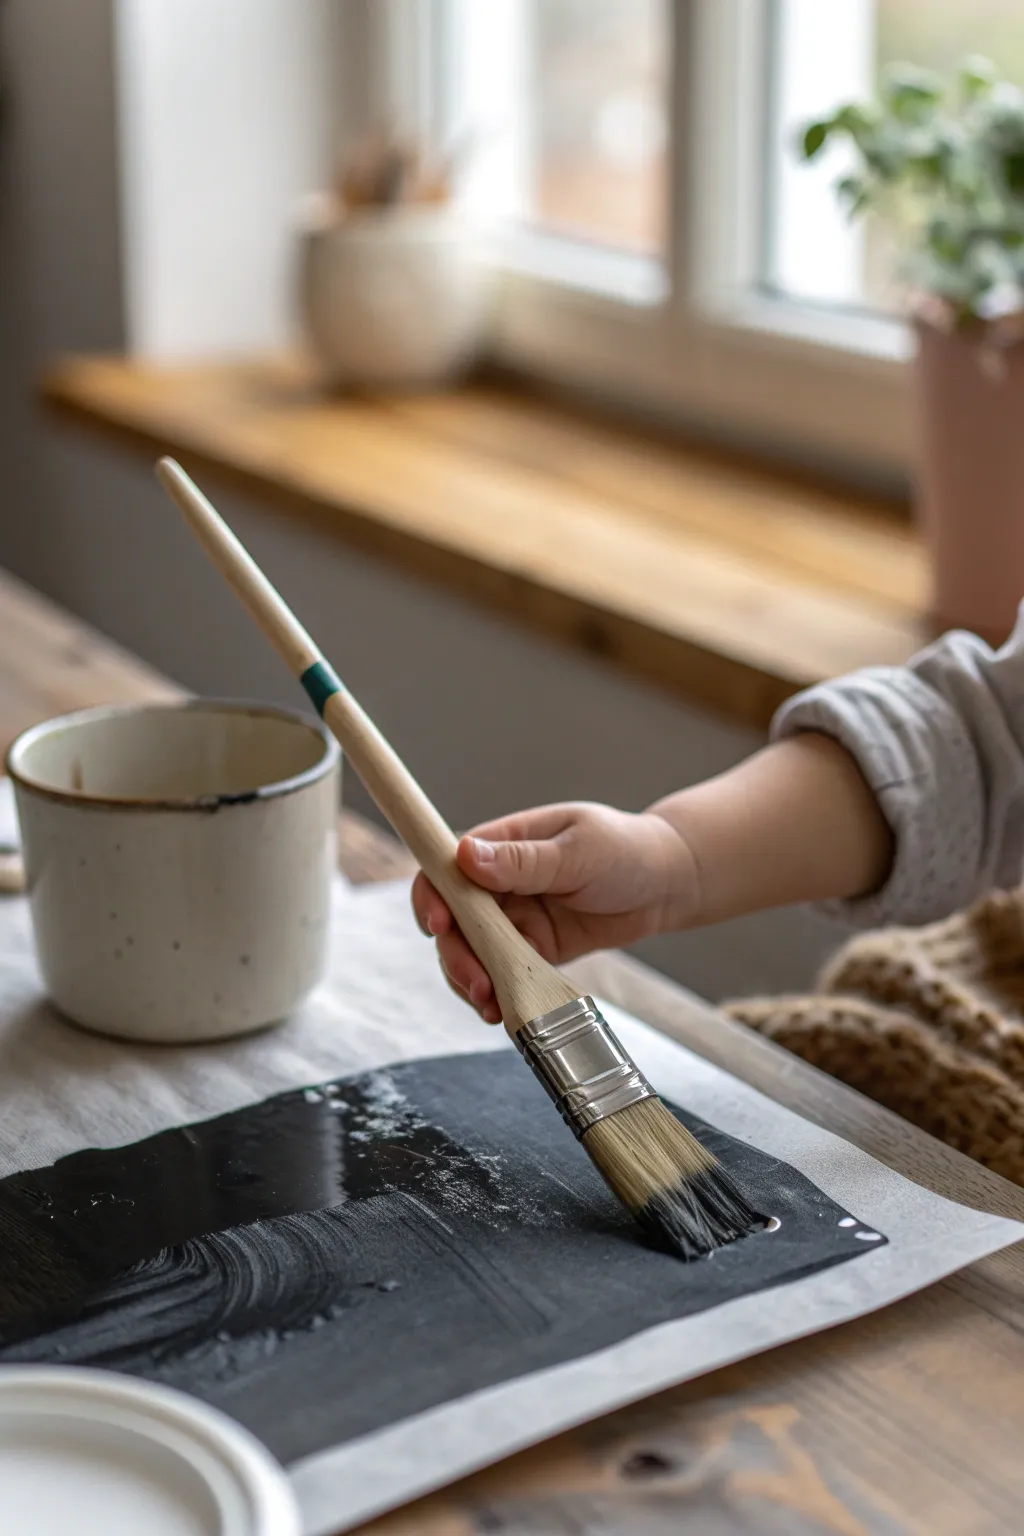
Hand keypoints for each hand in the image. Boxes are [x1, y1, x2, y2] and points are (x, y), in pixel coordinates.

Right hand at [411, 802, 694, 1023]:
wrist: (668, 883)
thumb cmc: (626, 849)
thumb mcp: (578, 850)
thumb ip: (524, 860)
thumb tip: (466, 855)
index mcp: (503, 843)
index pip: (446, 868)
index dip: (432, 896)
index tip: (438, 926)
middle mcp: (499, 882)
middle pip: (454, 920)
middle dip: (456, 954)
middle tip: (475, 983)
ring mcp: (515, 918)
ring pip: (473, 952)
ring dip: (472, 979)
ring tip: (490, 1005)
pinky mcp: (533, 948)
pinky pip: (503, 971)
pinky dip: (498, 992)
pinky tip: (504, 1010)